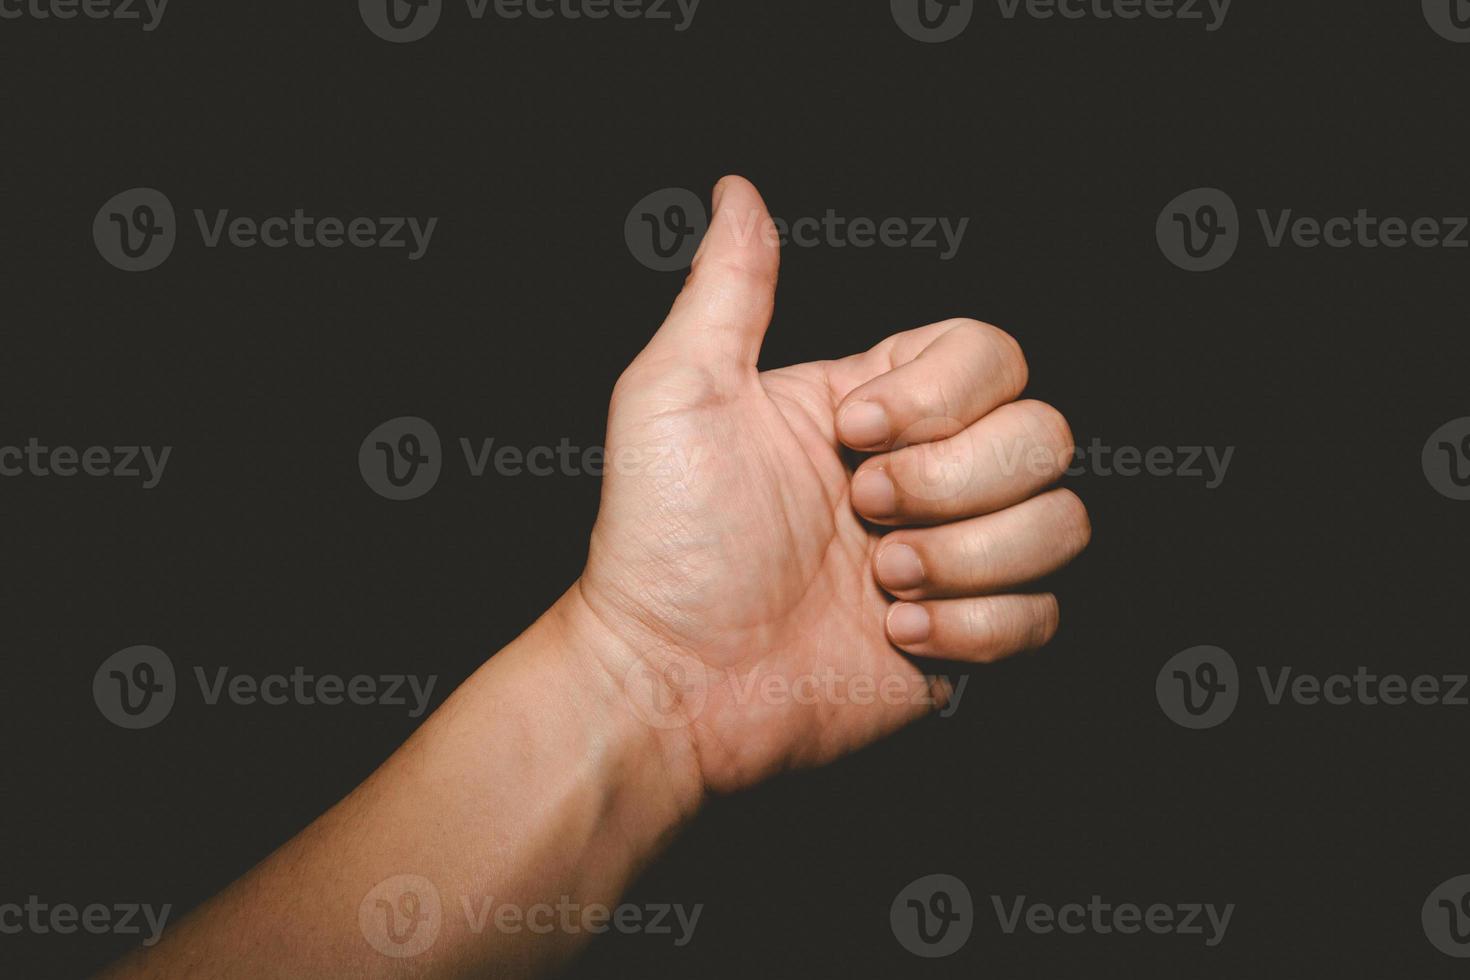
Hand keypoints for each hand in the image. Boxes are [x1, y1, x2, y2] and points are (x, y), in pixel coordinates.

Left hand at [574, 176, 1089, 794]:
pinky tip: (895, 633)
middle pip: (1047, 433)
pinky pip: (1044, 614)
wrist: (672, 683)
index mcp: (875, 405)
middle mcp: (927, 472)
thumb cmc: (663, 542)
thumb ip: (729, 290)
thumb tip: (738, 189)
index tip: (851, 435)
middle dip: (954, 482)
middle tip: (862, 515)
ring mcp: (954, 556)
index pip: (993, 353)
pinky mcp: (968, 637)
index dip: (942, 396)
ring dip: (969, 557)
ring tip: (880, 582)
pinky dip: (975, 628)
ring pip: (1063, 522)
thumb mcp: (676, 393)